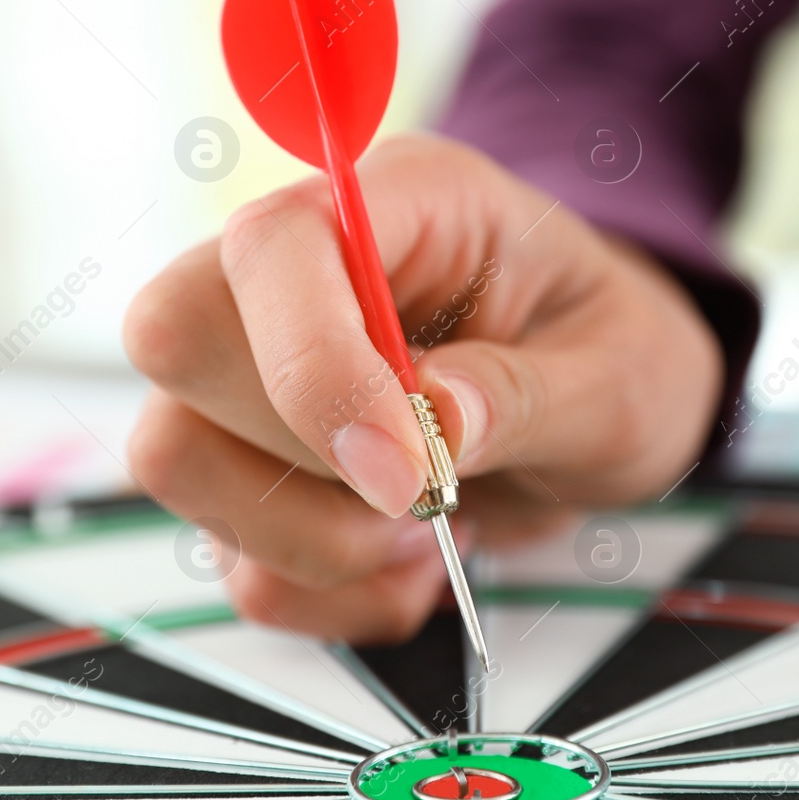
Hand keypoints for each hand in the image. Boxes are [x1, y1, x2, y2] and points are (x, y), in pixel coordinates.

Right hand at [123, 133, 721, 643]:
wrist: (602, 402)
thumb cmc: (612, 354)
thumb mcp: (624, 373)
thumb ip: (530, 393)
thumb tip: (433, 422)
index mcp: (399, 204)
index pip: (271, 246)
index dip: (311, 364)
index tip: (407, 470)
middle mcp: (299, 275)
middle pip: (176, 339)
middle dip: (308, 455)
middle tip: (430, 494)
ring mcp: (253, 373)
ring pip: (174, 454)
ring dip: (311, 539)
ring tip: (429, 534)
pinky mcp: (249, 469)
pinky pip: (229, 559)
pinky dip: (326, 595)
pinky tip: (409, 564)